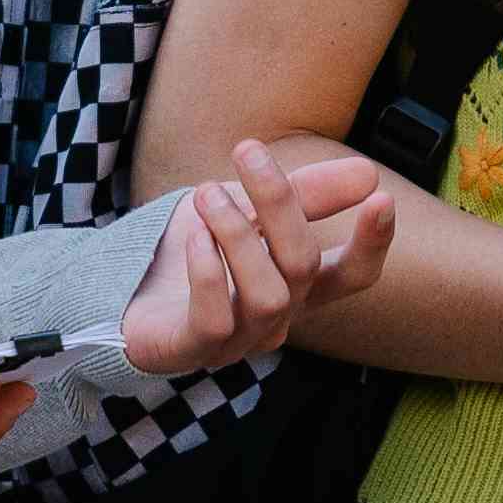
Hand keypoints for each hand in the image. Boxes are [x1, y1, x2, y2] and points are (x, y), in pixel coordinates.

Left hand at [112, 141, 393, 381]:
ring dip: (239, 235)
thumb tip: (369, 173)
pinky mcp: (194, 349)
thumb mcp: (248, 210)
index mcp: (297, 286)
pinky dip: (209, 272)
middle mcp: (276, 317)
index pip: (353, 276)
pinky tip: (194, 237)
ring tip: (208, 194)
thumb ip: (304, 196)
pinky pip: (216, 320)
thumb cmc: (194, 249)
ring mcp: (238, 340)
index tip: (381, 196)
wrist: (121, 286)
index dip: (373, 243)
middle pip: (303, 267)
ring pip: (269, 296)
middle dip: (280, 204)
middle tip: (246, 152)